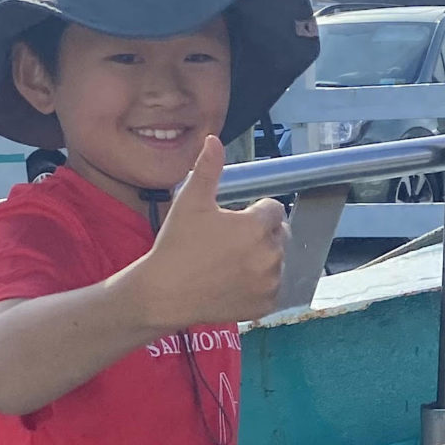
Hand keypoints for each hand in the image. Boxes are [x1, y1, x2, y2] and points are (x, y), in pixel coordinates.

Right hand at [141, 135, 287, 324]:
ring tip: (230, 262)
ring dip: (262, 259)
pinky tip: (234, 281)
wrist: (164, 293)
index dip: (254, 212)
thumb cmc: (176, 246)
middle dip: (261, 234)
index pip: (274, 210)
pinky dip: (259, 285)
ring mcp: (270, 283)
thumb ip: (207, 169)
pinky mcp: (266, 305)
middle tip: (229, 242)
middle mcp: (270, 255)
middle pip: (279, 235)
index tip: (234, 220)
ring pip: (277, 262)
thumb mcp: (190, 202)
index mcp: (257, 226)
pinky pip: (272, 288)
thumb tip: (213, 140)